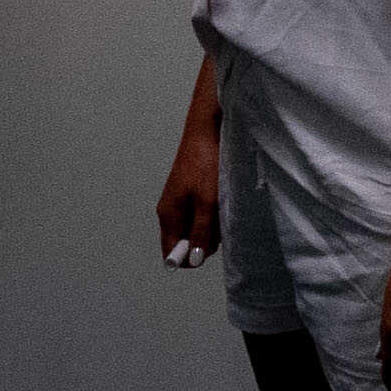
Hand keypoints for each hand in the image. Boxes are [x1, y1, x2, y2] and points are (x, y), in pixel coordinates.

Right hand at [157, 118, 222, 268]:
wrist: (207, 131)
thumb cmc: (206, 165)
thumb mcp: (208, 203)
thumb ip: (201, 232)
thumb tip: (195, 259)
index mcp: (168, 216)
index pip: (171, 253)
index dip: (189, 258)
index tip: (208, 247)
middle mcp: (170, 212)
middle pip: (185, 242)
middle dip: (204, 241)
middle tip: (219, 221)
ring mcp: (180, 202)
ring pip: (196, 228)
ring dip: (211, 225)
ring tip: (221, 206)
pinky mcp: (190, 194)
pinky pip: (201, 215)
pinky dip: (213, 213)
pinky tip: (221, 199)